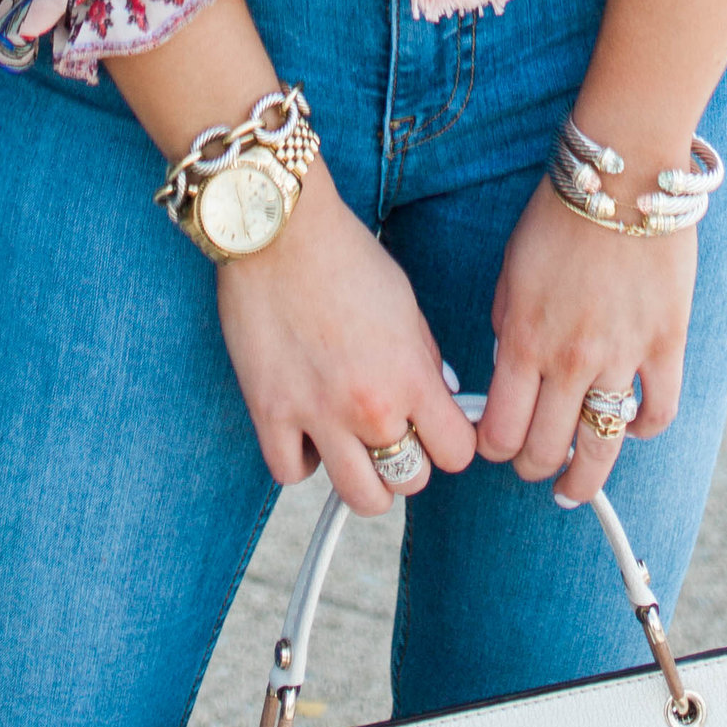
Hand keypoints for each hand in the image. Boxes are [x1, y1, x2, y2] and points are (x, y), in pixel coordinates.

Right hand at [214, 172, 478, 515]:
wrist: (278, 229)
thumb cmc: (343, 254)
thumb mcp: (405, 301)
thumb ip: (423, 357)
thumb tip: (438, 396)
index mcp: (409, 375)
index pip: (456, 452)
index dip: (451, 443)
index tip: (439, 431)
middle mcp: (369, 405)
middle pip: (410, 481)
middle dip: (408, 460)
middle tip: (393, 432)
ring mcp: (317, 414)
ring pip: (360, 497)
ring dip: (364, 478)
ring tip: (355, 448)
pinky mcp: (270, 412)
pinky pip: (292, 474)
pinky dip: (302, 461)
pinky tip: (306, 432)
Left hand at [481, 178, 694, 503]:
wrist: (623, 175)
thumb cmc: (560, 214)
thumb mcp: (511, 268)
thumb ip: (507, 323)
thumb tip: (508, 365)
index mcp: (523, 339)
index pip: (500, 429)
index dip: (493, 450)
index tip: (495, 449)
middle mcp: (569, 360)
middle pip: (546, 448)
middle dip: (532, 467)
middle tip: (533, 467)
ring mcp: (621, 357)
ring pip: (601, 446)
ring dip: (583, 477)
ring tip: (575, 486)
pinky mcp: (665, 345)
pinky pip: (658, 411)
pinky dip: (644, 429)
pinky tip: (630, 428)